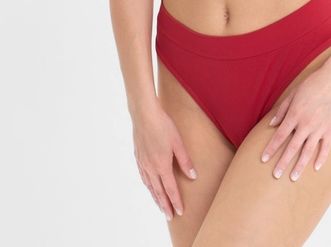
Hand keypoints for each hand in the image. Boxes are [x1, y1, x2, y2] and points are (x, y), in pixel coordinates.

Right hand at [132, 102, 196, 219]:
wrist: (144, 114)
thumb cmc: (163, 125)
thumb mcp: (178, 142)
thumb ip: (185, 160)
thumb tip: (193, 176)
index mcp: (162, 165)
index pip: (170, 189)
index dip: (176, 201)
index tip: (180, 212)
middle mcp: (150, 168)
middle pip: (158, 192)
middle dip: (165, 205)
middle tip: (170, 217)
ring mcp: (142, 163)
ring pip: (149, 186)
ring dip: (155, 197)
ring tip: (160, 206)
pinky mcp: (138, 157)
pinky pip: (143, 177)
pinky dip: (147, 186)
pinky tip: (149, 186)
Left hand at [260, 60, 330, 180]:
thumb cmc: (313, 83)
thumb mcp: (293, 93)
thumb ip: (282, 110)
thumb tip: (272, 124)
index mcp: (295, 114)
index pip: (280, 136)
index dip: (271, 149)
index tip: (264, 159)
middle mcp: (306, 124)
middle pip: (291, 148)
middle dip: (282, 162)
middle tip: (275, 175)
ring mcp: (319, 128)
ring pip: (307, 151)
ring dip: (299, 166)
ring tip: (292, 177)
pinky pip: (325, 147)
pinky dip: (321, 158)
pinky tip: (315, 167)